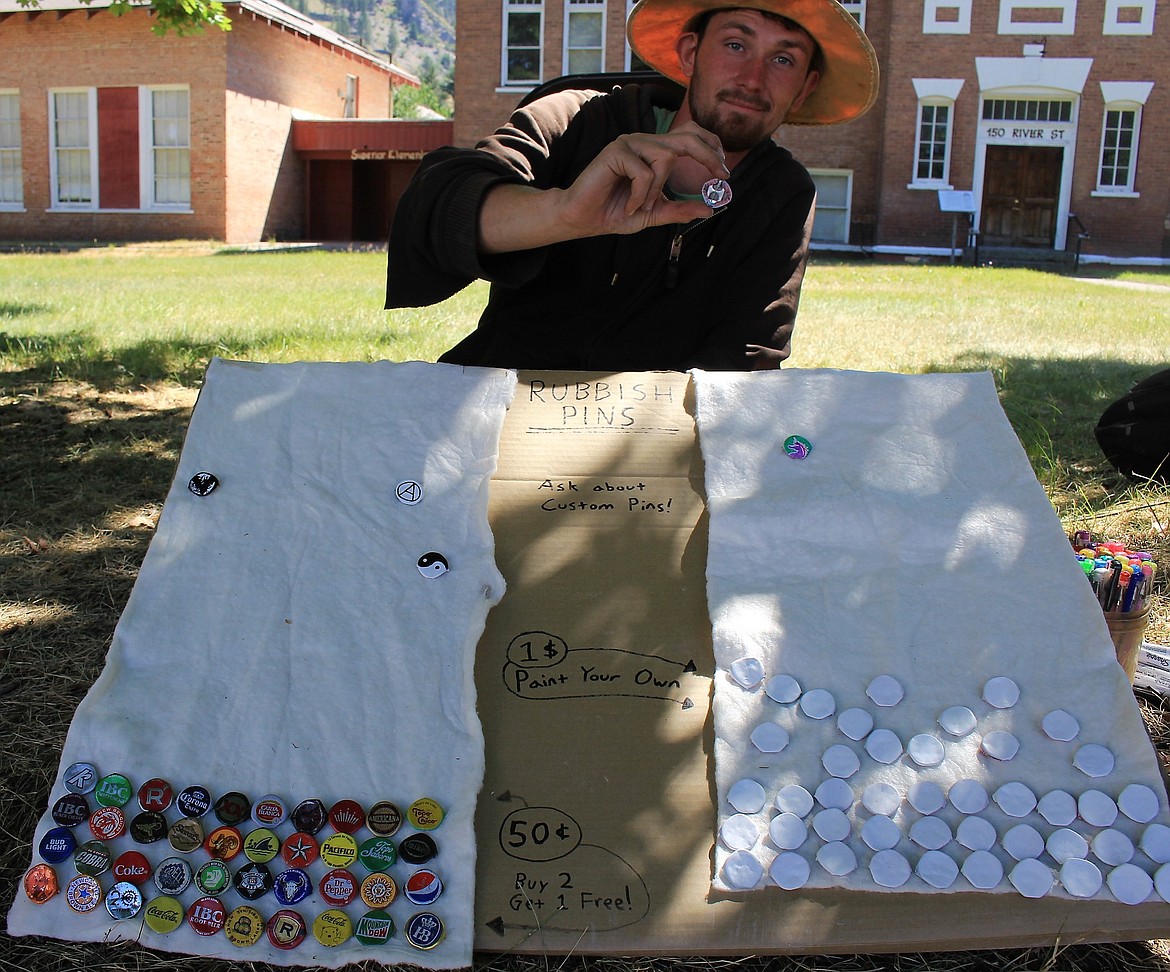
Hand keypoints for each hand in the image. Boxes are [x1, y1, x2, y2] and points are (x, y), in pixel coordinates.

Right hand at [478, 123, 730, 254]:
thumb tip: (710, 209)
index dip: (711, 148)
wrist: (581, 218)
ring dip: (657, 190)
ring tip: (642, 206)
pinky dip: (641, 195)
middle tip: (721, 176)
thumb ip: (678, 210)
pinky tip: (628, 206)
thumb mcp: (653, 214)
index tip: (724, 172)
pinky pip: (644, 172)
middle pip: (686, 137)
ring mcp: (630, 144)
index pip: (690, 135)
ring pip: (664, 158)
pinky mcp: (616, 152)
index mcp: (654, 151)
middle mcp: (644, 142)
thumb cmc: (613, 212)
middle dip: (707, 156)